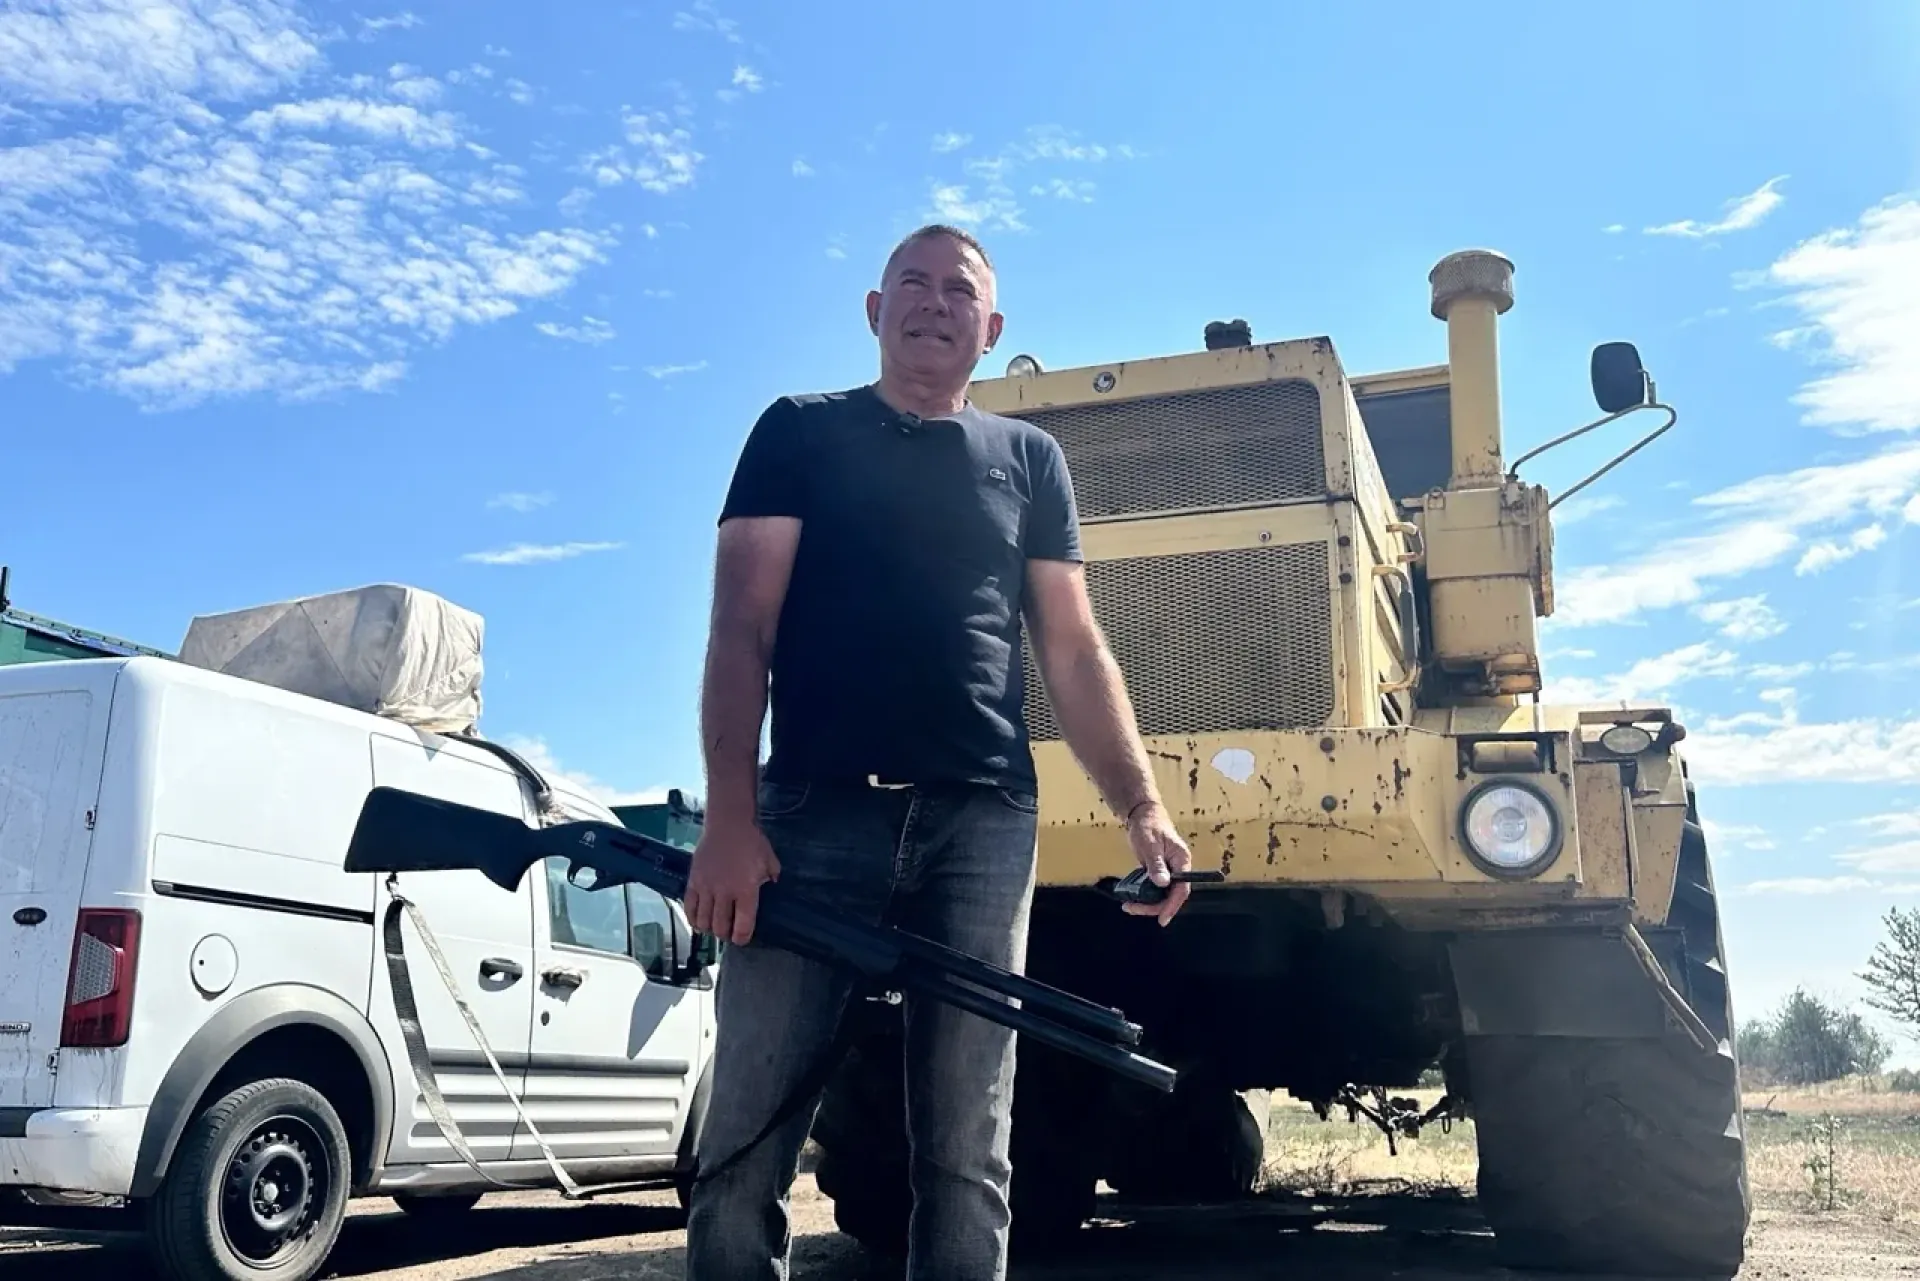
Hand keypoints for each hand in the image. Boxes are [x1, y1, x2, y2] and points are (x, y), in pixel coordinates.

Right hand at [685, 816, 780, 945]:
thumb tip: (771, 886)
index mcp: (746, 890)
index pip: (742, 925)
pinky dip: (693, 919)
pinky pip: (689, 908)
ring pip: (703, 921)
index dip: (742, 938)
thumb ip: (771, 877)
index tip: (742, 938)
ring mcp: (706, 887)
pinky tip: (699, 920)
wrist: (727, 824)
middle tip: (729, 932)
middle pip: (720, 927)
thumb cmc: (751, 841)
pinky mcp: (693, 881)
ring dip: (710, 928)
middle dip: (726, 935)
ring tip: (715, 926)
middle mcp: (725, 892)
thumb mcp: (769, 860)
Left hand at [1121, 800, 1191, 925]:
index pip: (1182, 889)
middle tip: (1133, 909)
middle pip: (1171, 895)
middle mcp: (1178, 868)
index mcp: (1181, 861)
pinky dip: (1144, 895)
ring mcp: (1169, 871)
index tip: (1162, 918)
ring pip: (1162, 894)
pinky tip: (1131, 898)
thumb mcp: (1150, 845)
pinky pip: (1155, 888)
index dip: (1172, 905)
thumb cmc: (1148, 826)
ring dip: (1148, 903)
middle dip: (1154, 906)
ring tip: (1129, 906)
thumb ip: (1156, 865)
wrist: (1142, 815)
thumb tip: (1163, 884)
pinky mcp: (1159, 871)